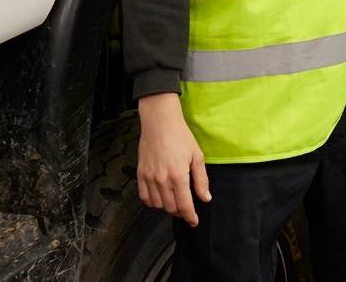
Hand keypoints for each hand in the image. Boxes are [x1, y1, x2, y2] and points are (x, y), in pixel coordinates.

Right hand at [136, 93, 209, 226]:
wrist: (160, 123)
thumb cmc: (181, 137)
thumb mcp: (197, 156)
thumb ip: (201, 180)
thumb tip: (205, 198)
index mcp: (178, 176)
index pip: (184, 205)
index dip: (190, 216)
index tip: (194, 221)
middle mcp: (162, 180)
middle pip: (171, 207)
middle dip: (180, 212)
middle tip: (187, 209)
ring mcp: (149, 178)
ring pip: (157, 204)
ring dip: (167, 207)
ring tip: (175, 202)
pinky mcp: (140, 174)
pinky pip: (144, 196)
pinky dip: (152, 202)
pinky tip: (160, 197)